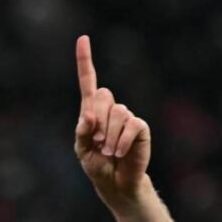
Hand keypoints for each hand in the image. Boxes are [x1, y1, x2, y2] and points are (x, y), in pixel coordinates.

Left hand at [74, 35, 150, 203]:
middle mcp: (110, 109)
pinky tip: (118, 153)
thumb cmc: (96, 165)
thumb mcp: (81, 150)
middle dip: (97, 120)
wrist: (115, 183)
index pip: (88, 82)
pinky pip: (131, 125)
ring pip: (117, 112)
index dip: (85, 61)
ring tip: (108, 152)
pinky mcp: (140, 128)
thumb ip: (82, 132)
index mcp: (92, 111)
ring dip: (108, 136)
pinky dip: (121, 141)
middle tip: (96, 142)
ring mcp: (126, 117)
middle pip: (102, 96)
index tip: (83, 39)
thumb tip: (88, 114)